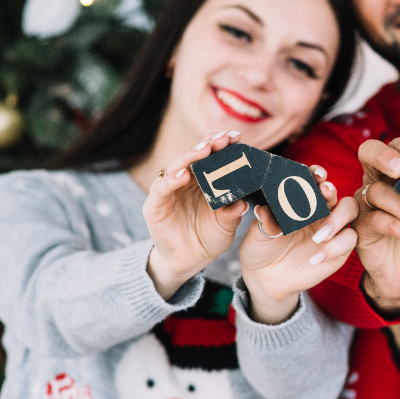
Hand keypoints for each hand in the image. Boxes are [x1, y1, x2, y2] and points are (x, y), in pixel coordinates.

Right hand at [144, 130, 247, 299]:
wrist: (189, 261)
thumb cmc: (208, 238)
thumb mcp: (226, 225)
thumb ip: (233, 212)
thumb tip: (245, 203)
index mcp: (203, 180)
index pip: (211, 156)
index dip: (222, 146)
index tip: (236, 137)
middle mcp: (185, 180)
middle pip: (194, 156)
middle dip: (208, 144)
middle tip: (223, 138)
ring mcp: (168, 190)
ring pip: (177, 166)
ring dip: (190, 156)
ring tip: (204, 150)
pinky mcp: (154, 204)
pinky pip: (162, 188)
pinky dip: (171, 180)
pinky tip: (183, 175)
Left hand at [240, 166, 357, 324]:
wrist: (266, 279)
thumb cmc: (261, 250)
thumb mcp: (257, 235)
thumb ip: (263, 222)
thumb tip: (264, 210)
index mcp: (301, 201)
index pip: (314, 181)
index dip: (317, 174)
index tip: (315, 174)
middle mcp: (320, 211)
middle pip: (336, 191)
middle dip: (331, 191)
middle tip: (324, 192)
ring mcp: (333, 230)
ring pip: (351, 212)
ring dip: (338, 218)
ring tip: (318, 235)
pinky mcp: (340, 249)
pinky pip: (349, 240)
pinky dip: (335, 247)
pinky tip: (315, 258)